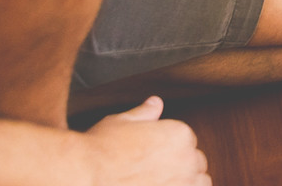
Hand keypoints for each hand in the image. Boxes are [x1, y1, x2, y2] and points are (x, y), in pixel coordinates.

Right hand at [80, 97, 209, 185]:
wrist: (82, 176)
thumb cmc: (99, 150)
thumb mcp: (121, 122)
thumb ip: (144, 113)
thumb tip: (155, 103)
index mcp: (180, 134)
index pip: (188, 144)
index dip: (171, 153)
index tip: (155, 160)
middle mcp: (188, 159)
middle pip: (196, 166)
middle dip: (180, 170)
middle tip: (153, 175)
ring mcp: (183, 183)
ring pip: (199, 184)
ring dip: (183, 183)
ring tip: (157, 183)